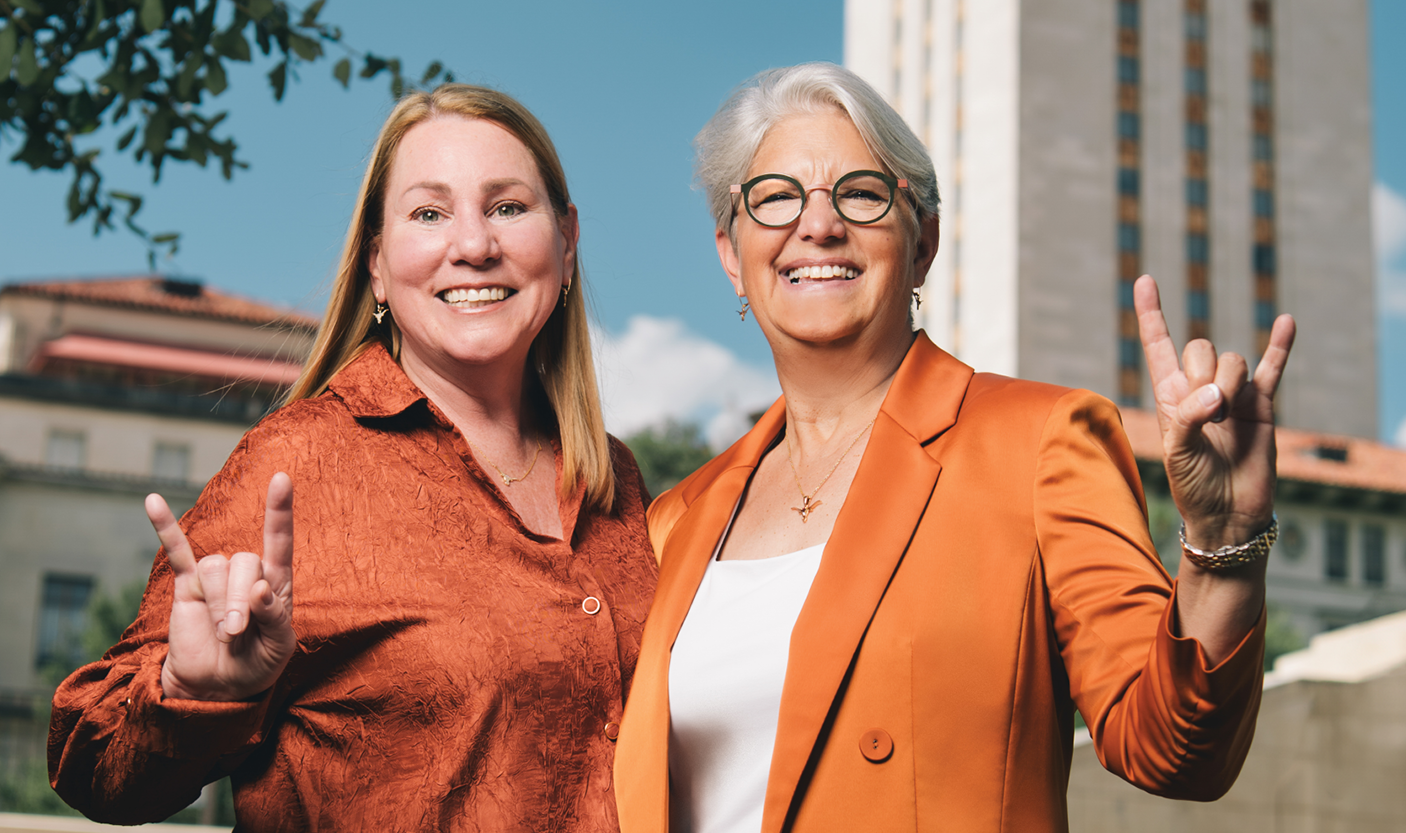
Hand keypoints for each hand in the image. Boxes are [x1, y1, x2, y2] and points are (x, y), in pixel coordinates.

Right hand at [146, 473, 295, 700]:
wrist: (216, 687)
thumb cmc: (256, 664)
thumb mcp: (278, 646)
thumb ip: (274, 617)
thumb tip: (260, 588)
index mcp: (275, 582)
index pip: (279, 541)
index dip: (279, 512)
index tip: (282, 479)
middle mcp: (247, 573)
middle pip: (244, 562)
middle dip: (238, 603)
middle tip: (235, 634)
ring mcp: (215, 577)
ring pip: (215, 568)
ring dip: (216, 605)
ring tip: (221, 632)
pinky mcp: (186, 585)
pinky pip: (175, 551)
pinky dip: (165, 526)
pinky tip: (151, 501)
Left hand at [1134, 275, 1294, 549]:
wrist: (1228, 514)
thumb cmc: (1193, 486)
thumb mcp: (1177, 453)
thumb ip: (1189, 419)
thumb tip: (1217, 396)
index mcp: (1169, 395)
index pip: (1159, 345)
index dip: (1151, 314)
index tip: (1144, 279)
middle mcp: (1200, 388)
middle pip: (1202, 349)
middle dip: (1202, 373)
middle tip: (1205, 412)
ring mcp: (1233, 394)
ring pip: (1234, 360)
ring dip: (1229, 383)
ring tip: (1225, 417)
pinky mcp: (1263, 405)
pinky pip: (1273, 368)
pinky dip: (1280, 345)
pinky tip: (1286, 322)